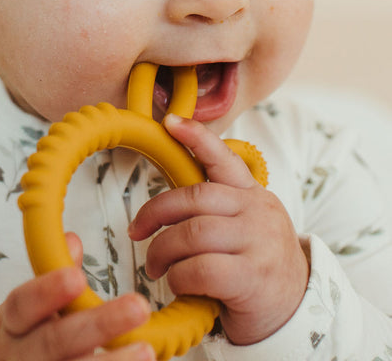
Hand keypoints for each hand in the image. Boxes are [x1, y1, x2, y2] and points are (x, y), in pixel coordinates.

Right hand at [0, 233, 154, 360]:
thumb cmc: (28, 334)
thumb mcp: (31, 305)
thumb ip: (55, 276)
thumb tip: (72, 242)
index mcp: (12, 323)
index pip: (23, 304)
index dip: (47, 291)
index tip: (77, 278)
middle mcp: (21, 355)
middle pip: (55, 341)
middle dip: (98, 325)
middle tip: (138, 307)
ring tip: (146, 350)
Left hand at [128, 115, 309, 345]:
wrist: (296, 309)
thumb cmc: (256, 265)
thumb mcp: (246, 226)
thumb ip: (218, 208)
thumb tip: (169, 203)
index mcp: (252, 194)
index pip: (224, 158)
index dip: (196, 137)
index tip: (170, 122)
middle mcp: (257, 212)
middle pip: (194, 198)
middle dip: (155, 212)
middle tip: (137, 232)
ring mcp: (257, 243)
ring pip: (192, 233)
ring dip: (162, 251)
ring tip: (155, 266)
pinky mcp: (251, 278)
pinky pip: (200, 269)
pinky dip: (178, 277)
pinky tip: (178, 284)